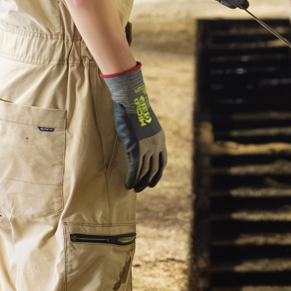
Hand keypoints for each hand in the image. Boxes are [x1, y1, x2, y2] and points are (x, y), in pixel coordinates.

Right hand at [101, 64, 166, 190]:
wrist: (132, 101)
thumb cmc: (134, 109)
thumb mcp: (143, 124)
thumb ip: (144, 136)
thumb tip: (136, 146)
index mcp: (160, 140)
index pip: (162, 162)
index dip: (158, 174)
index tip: (152, 182)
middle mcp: (156, 146)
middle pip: (154, 169)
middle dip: (147, 181)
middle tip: (139, 189)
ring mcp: (147, 148)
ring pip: (144, 172)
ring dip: (138, 182)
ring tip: (132, 189)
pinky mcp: (136, 148)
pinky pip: (135, 169)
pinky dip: (131, 179)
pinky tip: (127, 185)